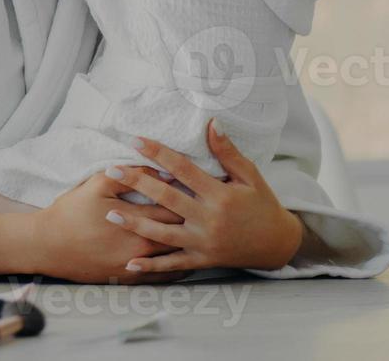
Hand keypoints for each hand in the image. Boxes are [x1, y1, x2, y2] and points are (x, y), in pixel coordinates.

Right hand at [30, 171, 189, 283]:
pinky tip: (189, 261)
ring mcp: (138, 265)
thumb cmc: (72, 212)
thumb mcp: (97, 185)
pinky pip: (164, 276)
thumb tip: (158, 169)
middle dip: (195, 219)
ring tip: (204, 233)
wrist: (49, 245)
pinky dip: (179, 268)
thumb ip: (130, 174)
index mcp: (138, 220)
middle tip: (210, 210)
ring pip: (176, 255)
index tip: (203, 188)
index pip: (176, 206)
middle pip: (181, 231)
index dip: (191, 197)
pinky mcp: (130, 279)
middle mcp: (144, 245)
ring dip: (191, 243)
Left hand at [103, 120, 305, 273]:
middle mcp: (209, 219)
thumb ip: (228, 152)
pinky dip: (152, 265)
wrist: (279, 244)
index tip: (135, 141)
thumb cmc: (263, 205)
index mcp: (220, 195)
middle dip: (137, 183)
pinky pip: (174, 264)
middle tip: (111, 170)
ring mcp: (204, 242)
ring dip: (135, 224)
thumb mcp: (250, 176)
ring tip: (110, 213)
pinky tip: (130, 264)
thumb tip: (211, 123)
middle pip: (166, 198)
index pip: (182, 169)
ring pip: (163, 233)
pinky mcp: (203, 260)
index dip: (158, 153)